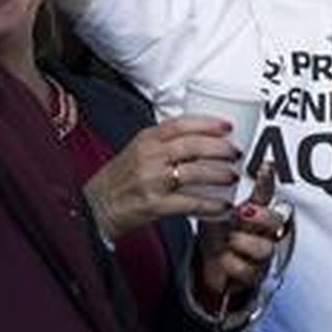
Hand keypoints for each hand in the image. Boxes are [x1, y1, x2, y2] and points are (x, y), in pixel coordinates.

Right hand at [84, 116, 240, 239]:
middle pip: (192, 146)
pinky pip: (189, 203)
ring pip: (194, 172)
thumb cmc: (118, 180)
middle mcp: (149, 157)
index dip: (207, 123)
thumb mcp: (137, 151)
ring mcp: (152, 181)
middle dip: (220, 148)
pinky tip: (222, 207)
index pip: (180, 124)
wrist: (95, 207)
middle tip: (236, 152)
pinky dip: (210, 205)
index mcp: (146, 139)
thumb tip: (200, 138)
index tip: (227, 126)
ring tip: (232, 175)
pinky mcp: (154, 205)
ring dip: (219, 173)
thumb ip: (163, 143)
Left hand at [194, 165, 286, 305]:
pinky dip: (232, 263)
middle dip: (262, 216)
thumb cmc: (219, 235)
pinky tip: (224, 258)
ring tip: (231, 239)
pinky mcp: (253, 275)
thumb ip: (220, 193)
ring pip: (265, 248)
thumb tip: (211, 165)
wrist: (211, 267)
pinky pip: (247, 270)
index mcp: (256, 212)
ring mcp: (260, 254)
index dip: (268, 181)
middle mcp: (263, 232)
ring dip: (245, 242)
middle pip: (277, 221)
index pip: (266, 193)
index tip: (266, 166)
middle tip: (243, 212)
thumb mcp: (217, 210)